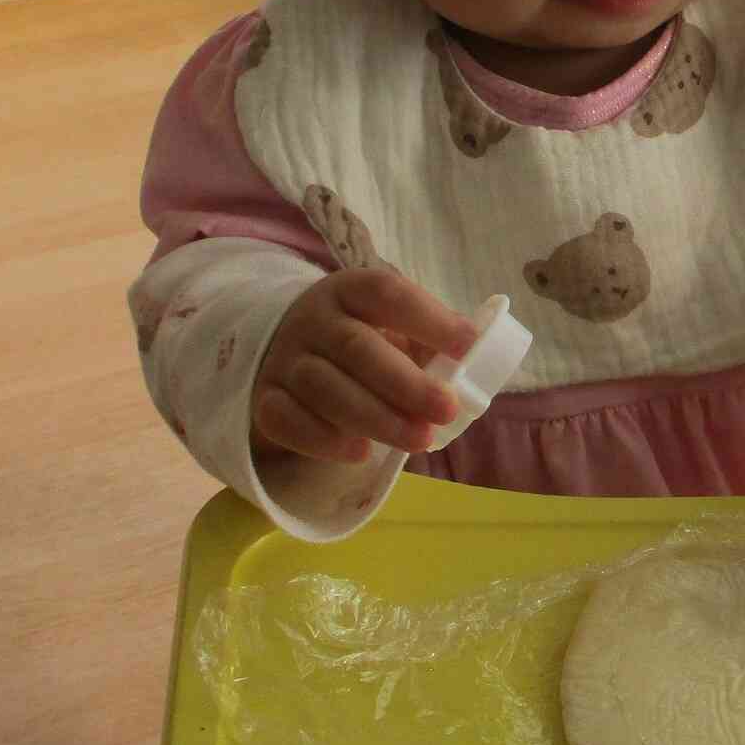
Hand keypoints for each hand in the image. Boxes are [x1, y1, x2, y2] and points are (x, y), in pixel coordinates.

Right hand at [252, 270, 475, 464]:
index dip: (428, 317)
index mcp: (350, 291)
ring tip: (419, 440)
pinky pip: (285, 419)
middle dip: (406, 383)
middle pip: (355, 348)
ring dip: (375, 416)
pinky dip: (323, 439)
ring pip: (323, 386)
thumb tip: (479, 364)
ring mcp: (284, 360)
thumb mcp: (390, 328)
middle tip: (446, 410)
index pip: (386, 292)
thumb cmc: (359, 342)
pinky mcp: (265, 400)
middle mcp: (312, 320)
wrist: (286, 354)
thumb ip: (428, 342)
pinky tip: (361, 452)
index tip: (468, 343)